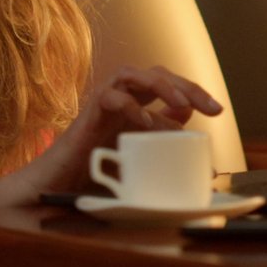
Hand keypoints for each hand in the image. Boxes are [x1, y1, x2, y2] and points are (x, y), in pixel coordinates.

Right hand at [0, 65, 223, 208]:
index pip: (165, 86)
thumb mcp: (135, 161)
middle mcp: (116, 103)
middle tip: (212, 107)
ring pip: (131, 74)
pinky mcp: (85, 118)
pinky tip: (147, 123)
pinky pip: (108, 97)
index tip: (217, 111)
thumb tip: (188, 129)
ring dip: (161, 84)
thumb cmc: (89, 179)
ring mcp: (99, 108)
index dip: (193, 92)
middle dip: (186, 85)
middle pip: (154, 74)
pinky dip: (130, 105)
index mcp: (130, 111)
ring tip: (183, 103)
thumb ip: (157, 142)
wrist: (49, 192)